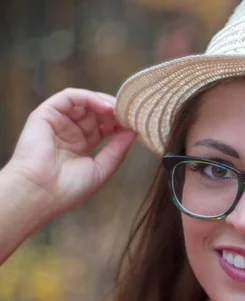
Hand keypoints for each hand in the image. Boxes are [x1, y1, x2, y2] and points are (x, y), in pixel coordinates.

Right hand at [5, 88, 135, 216]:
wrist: (41, 193)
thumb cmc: (69, 188)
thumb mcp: (102, 168)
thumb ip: (118, 149)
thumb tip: (134, 131)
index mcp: (80, 145)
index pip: (103, 127)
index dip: (119, 123)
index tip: (135, 124)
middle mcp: (69, 132)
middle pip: (96, 112)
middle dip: (115, 111)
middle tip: (131, 114)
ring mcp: (58, 122)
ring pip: (84, 102)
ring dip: (104, 102)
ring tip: (120, 110)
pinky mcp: (46, 114)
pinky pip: (69, 97)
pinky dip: (89, 97)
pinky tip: (105, 107)